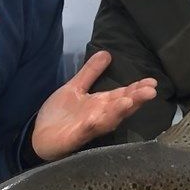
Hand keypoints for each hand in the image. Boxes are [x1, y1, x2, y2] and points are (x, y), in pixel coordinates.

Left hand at [30, 51, 156, 161]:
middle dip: (136, 99)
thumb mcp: (75, 88)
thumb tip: (107, 52)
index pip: (122, 95)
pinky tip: (98, 117)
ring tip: (129, 101)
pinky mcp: (75, 136)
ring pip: (108, 119)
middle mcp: (99, 116)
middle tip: (151, 91)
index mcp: (100, 104)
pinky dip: (93, 124)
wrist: (38, 136)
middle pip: (121, 107)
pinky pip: (86, 130)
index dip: (137, 89)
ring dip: (119, 111)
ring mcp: (88, 127)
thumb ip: (90, 72)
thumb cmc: (60, 114)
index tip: (152, 81)